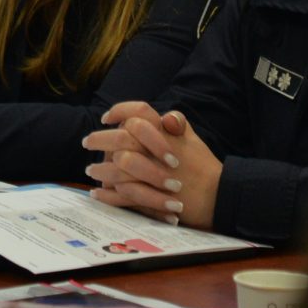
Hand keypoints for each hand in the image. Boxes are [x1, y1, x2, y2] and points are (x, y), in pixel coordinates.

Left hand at [81, 101, 220, 229]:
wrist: (219, 195)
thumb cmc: (204, 165)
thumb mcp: (192, 139)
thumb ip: (177, 124)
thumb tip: (164, 115)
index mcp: (166, 133)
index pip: (139, 113)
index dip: (120, 110)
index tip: (106, 117)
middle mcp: (158, 150)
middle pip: (121, 139)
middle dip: (100, 140)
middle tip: (87, 142)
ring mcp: (154, 174)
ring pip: (118, 167)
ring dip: (101, 169)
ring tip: (91, 172)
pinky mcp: (153, 197)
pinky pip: (122, 195)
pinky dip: (107, 195)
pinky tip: (97, 193)